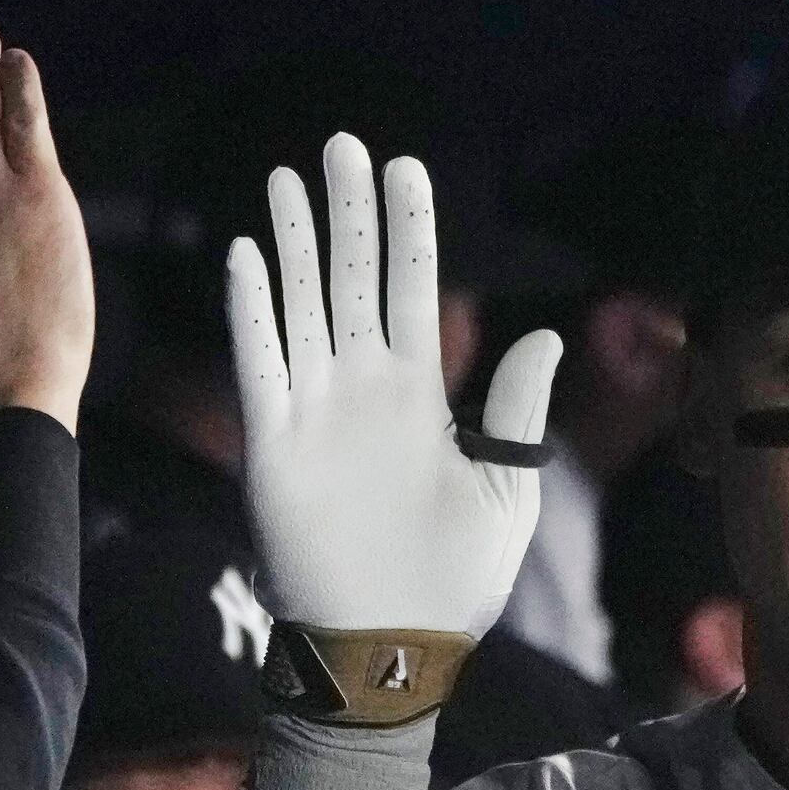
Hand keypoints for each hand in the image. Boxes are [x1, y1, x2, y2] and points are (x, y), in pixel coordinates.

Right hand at [226, 133, 561, 635]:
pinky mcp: (274, 444)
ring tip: (285, 177)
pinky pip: (259, 361)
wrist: (393, 646)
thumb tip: (541, 334)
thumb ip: (516, 409)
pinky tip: (247, 255)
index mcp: (423, 395)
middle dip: (348, 211)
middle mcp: (365, 390)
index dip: (410, 229)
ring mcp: (316, 411)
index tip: (405, 167)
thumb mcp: (507, 490)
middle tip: (342, 143)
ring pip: (302, 304)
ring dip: (293, 241)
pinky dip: (252, 309)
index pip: (416, 291)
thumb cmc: (453, 580)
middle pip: (354, 278)